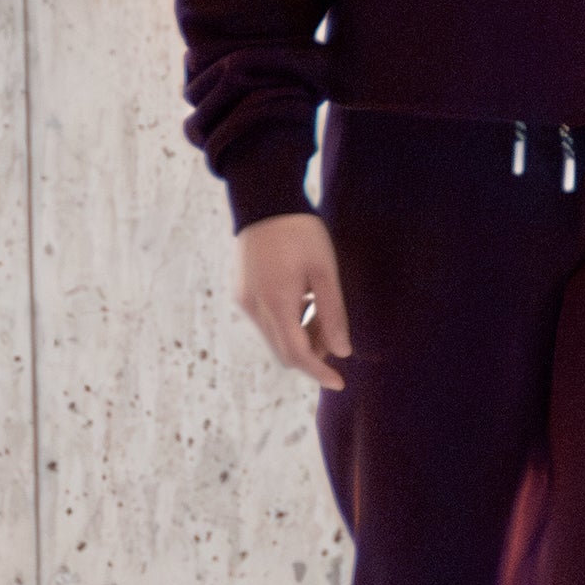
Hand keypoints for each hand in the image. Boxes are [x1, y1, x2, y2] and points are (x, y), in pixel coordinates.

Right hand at [233, 212, 352, 388]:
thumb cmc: (301, 232)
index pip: (297, 354)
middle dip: (312, 354)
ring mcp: (244, 301)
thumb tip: (342, 351)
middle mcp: (254, 308)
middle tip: (336, 336)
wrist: (266, 201)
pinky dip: (288, 323)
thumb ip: (333, 313)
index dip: (319, 372)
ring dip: (300, 337)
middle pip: (284, 351)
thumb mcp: (325, 271)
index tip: (339, 383)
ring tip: (322, 311)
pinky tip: (304, 300)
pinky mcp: (241, 293)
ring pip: (275, 338)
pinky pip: (266, 322)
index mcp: (276, 303)